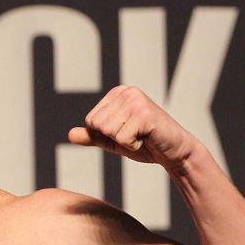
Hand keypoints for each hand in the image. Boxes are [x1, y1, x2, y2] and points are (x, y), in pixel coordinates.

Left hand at [68, 85, 197, 171]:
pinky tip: (147, 139)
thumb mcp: (114, 140)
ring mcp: (136, 101)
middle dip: (115, 138)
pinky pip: (121, 139)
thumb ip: (93, 136)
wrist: (175, 152)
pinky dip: (133, 146)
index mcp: (117, 94)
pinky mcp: (144, 114)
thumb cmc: (146, 144)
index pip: (91, 121)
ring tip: (142, 136)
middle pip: (97, 125)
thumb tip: (69, 135)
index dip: (107, 134)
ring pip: (108, 131)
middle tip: (136, 135)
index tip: (128, 131)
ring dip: (124, 142)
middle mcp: (126, 92)